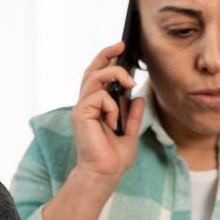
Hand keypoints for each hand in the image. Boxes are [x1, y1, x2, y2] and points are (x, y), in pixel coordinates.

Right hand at [70, 42, 146, 186]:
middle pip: (92, 70)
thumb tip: (138, 98)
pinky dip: (112, 107)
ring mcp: (82, 109)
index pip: (97, 77)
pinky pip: (100, 97)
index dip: (106, 59)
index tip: (120, 48)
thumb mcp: (130, 132)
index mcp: (95, 108)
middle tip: (122, 46)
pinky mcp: (80, 114)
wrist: (105, 173)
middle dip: (106, 54)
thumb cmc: (113, 158)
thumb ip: (133, 115)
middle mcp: (86, 105)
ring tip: (130, 84)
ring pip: (95, 77)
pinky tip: (113, 122)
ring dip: (115, 76)